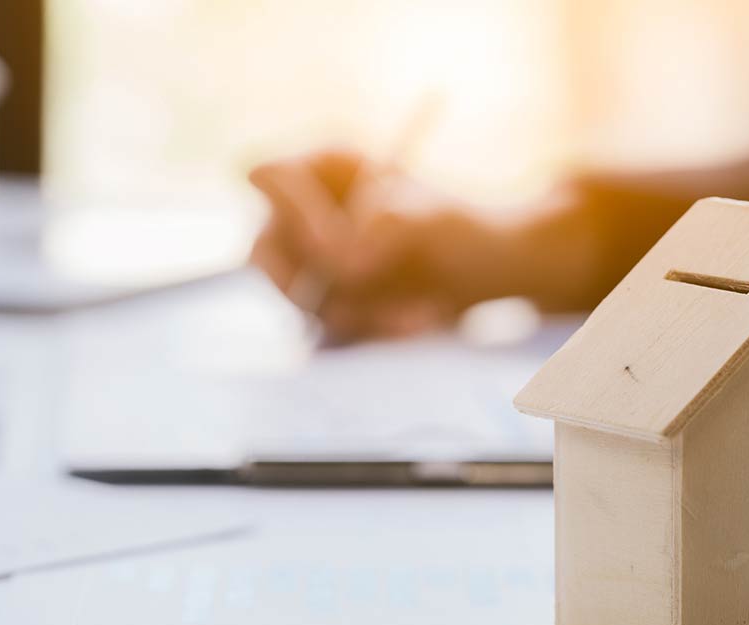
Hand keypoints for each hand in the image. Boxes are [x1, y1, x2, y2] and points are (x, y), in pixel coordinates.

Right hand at [249, 149, 600, 342]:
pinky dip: (371, 332)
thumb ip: (383, 230)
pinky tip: (417, 322)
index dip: (291, 212)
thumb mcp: (429, 222)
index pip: (267, 175)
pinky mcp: (324, 306)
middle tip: (347, 311)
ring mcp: (308, 265)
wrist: (485, 274)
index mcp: (323, 168)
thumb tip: (345, 262)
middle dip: (304, 286)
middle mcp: (302, 215)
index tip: (335, 250)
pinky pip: (326, 330)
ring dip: (359, 314)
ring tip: (421, 311)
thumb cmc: (460, 228)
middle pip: (262, 251)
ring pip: (301, 299)